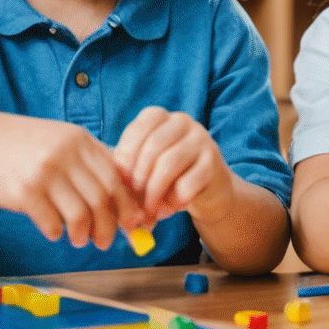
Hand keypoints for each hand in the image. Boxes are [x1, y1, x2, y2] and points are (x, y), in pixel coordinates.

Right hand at [0, 115, 141, 249]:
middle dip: (108, 226)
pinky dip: (55, 232)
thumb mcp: (60, 141)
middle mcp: (66, 154)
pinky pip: (51, 222)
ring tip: (78, 239)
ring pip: (80, 214)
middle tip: (104, 241)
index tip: (131, 224)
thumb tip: (122, 197)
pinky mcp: (25, 190)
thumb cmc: (21, 147)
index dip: (126, 205)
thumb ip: (89, 162)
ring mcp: (45, 171)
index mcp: (80, 141)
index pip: (116, 178)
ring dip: (83, 234)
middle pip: (102, 198)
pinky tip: (52, 230)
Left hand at [114, 107, 231, 223]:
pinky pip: (188, 182)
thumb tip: (115, 189)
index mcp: (159, 117)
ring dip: (154, 192)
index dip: (126, 157)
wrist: (206, 188)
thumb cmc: (167, 176)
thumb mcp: (145, 167)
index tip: (120, 181)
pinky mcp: (213, 162)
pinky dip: (174, 199)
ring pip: (170, 163)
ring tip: (149, 211)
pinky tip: (171, 207)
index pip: (139, 128)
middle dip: (139, 178)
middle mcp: (182, 122)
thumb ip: (129, 171)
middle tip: (133, 202)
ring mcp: (201, 139)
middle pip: (153, 147)